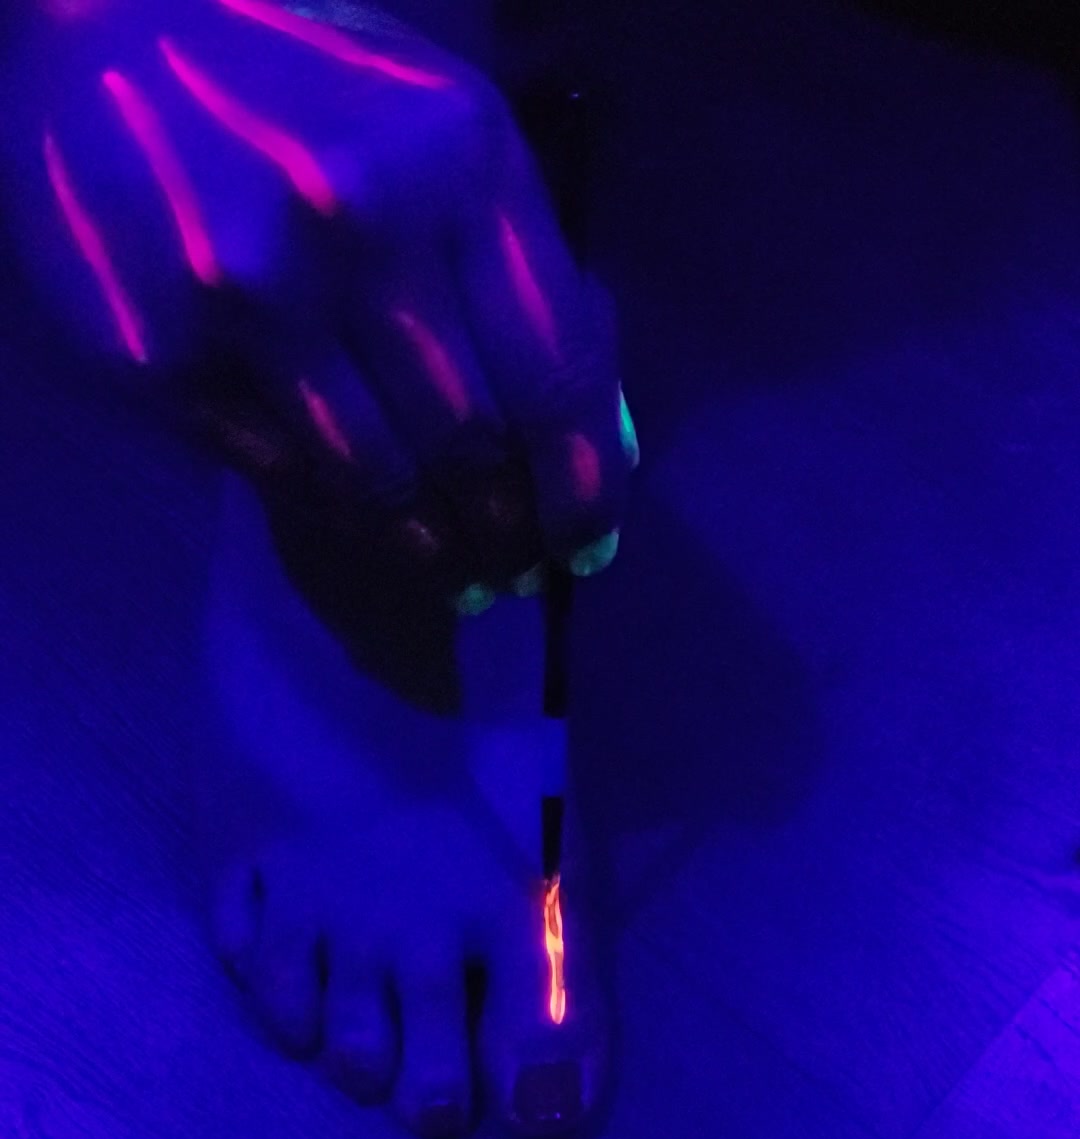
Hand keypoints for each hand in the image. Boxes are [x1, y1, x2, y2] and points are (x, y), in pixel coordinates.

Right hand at [0, 0, 637, 607]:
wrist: (102, 28)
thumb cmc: (307, 89)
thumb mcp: (445, 134)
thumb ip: (520, 273)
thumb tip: (594, 438)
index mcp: (460, 162)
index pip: (553, 378)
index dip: (580, 488)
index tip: (585, 544)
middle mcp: (359, 226)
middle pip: (468, 448)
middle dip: (501, 529)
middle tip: (508, 563)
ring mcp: (250, 294)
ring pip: (373, 480)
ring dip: (421, 541)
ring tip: (441, 559)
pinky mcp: (163, 351)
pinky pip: (277, 470)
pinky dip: (326, 500)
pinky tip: (346, 499)